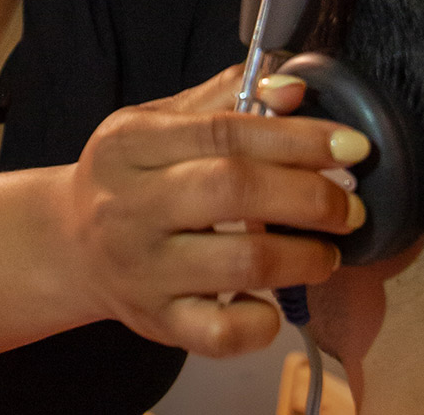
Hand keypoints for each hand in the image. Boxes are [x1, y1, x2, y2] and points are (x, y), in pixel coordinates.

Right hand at [52, 65, 368, 357]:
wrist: (71, 247)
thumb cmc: (132, 179)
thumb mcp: (160, 123)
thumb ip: (227, 101)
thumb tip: (296, 89)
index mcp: (131, 143)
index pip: (225, 133)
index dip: (298, 139)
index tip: (352, 147)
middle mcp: (130, 205)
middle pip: (234, 190)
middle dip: (310, 197)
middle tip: (348, 207)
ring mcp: (142, 269)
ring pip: (240, 264)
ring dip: (303, 258)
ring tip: (326, 253)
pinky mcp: (157, 322)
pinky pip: (221, 333)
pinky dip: (262, 323)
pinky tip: (271, 305)